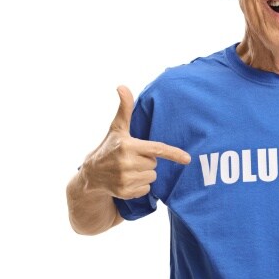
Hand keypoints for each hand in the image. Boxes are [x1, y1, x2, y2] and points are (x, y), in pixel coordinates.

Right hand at [80, 85, 190, 199]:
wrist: (91, 175)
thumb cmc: (109, 148)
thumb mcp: (117, 128)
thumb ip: (125, 108)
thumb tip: (122, 86)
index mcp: (127, 146)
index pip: (157, 149)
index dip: (173, 154)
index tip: (187, 159)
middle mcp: (126, 163)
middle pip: (154, 163)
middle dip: (147, 161)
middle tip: (132, 158)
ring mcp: (125, 179)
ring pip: (152, 176)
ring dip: (144, 173)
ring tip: (129, 169)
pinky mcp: (125, 192)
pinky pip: (146, 188)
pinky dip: (140, 185)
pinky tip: (127, 180)